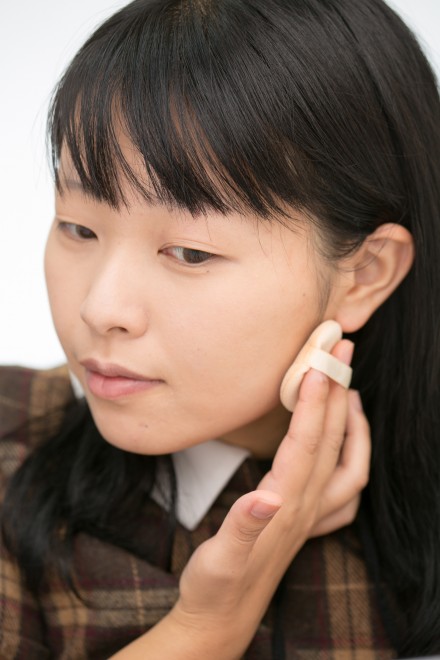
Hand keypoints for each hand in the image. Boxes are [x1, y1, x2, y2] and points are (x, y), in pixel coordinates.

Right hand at [169, 340, 369, 656]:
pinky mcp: (308, 524)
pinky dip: (353, 458)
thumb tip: (264, 499)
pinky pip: (346, 489)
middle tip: (340, 351)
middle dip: (337, 392)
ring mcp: (311, 517)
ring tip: (349, 387)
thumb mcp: (219, 562)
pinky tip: (345, 443)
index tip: (316, 364)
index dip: (312, 403)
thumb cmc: (215, 586)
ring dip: (352, 421)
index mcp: (284, 508)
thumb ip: (241, 529)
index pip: (304, 444)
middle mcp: (306, 509)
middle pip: (330, 441)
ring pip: (347, 462)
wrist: (223, 618)